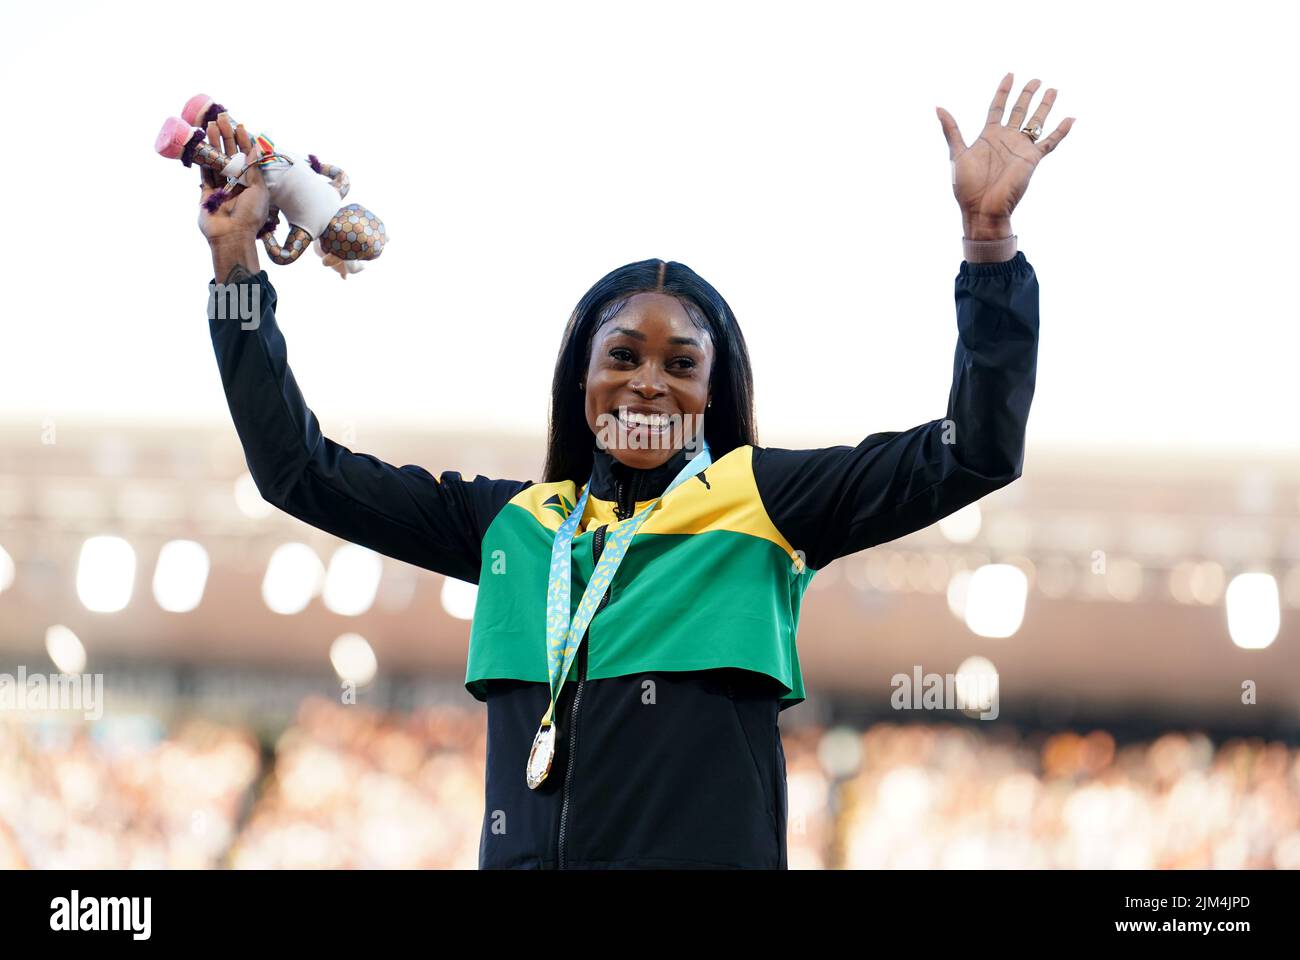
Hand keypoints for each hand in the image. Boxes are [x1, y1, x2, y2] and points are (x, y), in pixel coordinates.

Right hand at [198, 113, 269, 248]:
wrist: (232, 236)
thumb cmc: (250, 215)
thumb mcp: (258, 190)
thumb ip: (253, 169)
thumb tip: (255, 147)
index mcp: (252, 184)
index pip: (247, 157)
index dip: (243, 141)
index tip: (239, 125)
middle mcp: (236, 184)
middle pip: (230, 155)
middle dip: (226, 137)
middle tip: (221, 119)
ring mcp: (221, 187)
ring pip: (217, 161)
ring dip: (214, 143)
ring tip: (210, 126)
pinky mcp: (206, 192)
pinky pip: (205, 172)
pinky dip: (204, 158)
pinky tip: (203, 144)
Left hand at [936, 72, 1074, 238]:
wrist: (982, 209)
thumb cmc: (967, 186)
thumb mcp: (956, 154)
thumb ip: (951, 130)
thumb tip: (938, 107)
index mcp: (989, 136)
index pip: (998, 107)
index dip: (1003, 91)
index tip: (1010, 75)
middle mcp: (1006, 139)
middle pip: (1019, 110)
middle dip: (1027, 94)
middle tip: (1036, 80)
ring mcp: (1020, 147)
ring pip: (1036, 121)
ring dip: (1044, 106)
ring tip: (1053, 90)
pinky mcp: (1032, 158)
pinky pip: (1050, 142)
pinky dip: (1061, 131)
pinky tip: (1071, 118)